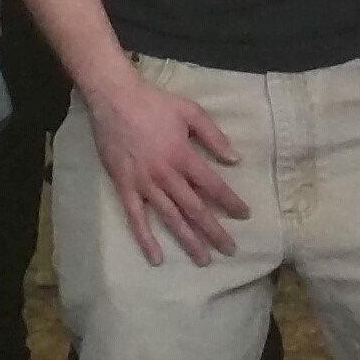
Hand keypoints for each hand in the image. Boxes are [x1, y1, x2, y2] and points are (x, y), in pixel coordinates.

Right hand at [84, 74, 247, 267]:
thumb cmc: (154, 104)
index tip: (245, 215)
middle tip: (229, 250)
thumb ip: (214, 136)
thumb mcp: (190, 111)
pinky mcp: (124, 187)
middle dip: (214, 232)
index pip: (213, 186)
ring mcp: (144, 184)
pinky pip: (135, 218)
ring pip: (170, 218)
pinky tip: (156, 258)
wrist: (114, 99)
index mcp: (183, 156)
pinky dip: (145, 239)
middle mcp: (166, 175)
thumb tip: (235, 159)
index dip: (230, 202)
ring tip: (203, 260)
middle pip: (195, 209)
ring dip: (188, 240)